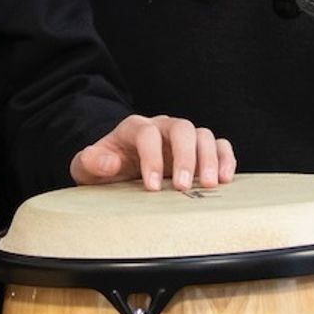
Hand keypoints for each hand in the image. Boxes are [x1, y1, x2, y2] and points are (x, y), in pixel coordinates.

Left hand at [72, 115, 234, 191]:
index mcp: (134, 128)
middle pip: (181, 128)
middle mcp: (162, 126)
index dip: (151, 158)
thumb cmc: (104, 166)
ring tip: (211, 184)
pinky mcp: (198, 149)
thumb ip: (91, 162)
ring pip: (203, 135)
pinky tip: (226, 178)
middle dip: (185, 157)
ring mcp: (182, 137)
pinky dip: (225, 158)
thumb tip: (108, 162)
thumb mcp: (87, 167)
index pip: (147, 134)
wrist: (118, 165)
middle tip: (184, 187)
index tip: (152, 188)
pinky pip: (218, 144)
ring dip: (209, 159)